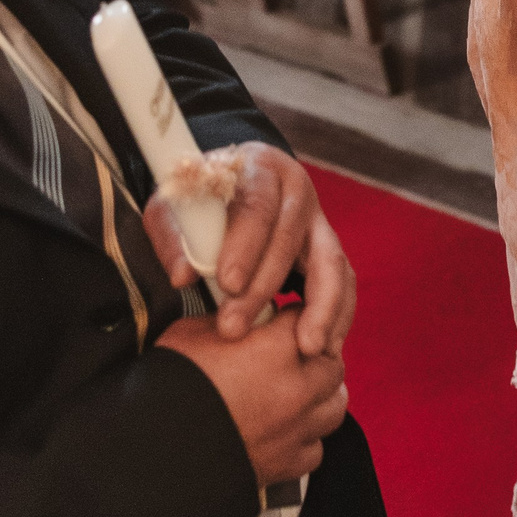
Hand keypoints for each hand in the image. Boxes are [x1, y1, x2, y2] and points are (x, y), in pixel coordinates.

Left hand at [143, 141, 356, 357]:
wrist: (231, 191)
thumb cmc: (200, 202)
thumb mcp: (174, 208)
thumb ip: (174, 238)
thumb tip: (183, 276)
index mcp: (261, 169)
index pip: (257, 204)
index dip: (245, 244)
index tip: (227, 283)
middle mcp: (298, 191)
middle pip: (291, 239)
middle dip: (263, 288)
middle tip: (234, 328)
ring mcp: (318, 220)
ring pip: (331, 262)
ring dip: (320, 308)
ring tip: (307, 347)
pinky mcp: (327, 249)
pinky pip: (343, 281)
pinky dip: (337, 314)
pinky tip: (324, 346)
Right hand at [158, 308, 347, 486]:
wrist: (150, 452)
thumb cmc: (164, 389)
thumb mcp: (190, 336)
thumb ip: (228, 322)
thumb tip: (242, 319)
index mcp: (274, 350)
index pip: (305, 317)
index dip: (292, 317)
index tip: (282, 321)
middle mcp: (295, 389)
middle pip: (331, 361)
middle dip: (315, 355)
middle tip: (293, 356)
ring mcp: (294, 429)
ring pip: (334, 405)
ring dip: (320, 396)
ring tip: (299, 391)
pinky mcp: (285, 465)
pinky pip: (314, 448)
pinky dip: (304, 438)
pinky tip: (285, 431)